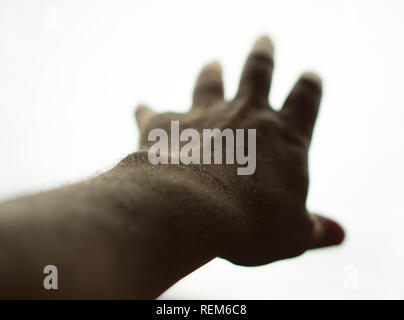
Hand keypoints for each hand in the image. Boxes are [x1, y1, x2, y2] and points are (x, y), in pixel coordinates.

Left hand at [134, 36, 343, 265]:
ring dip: (211, 72)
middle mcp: (246, 115)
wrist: (192, 209)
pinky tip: (140, 107)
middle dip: (263, 54)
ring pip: (209, 82)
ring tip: (213, 63)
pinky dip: (146, 111)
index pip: (306, 100)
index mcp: (284, 137)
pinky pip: (152, 113)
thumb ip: (316, 229)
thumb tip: (340, 235)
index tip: (310, 74)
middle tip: (264, 39)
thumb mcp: (293, 235)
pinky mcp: (165, 125)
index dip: (310, 86)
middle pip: (258, 71)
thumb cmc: (251, 225)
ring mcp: (204, 116)